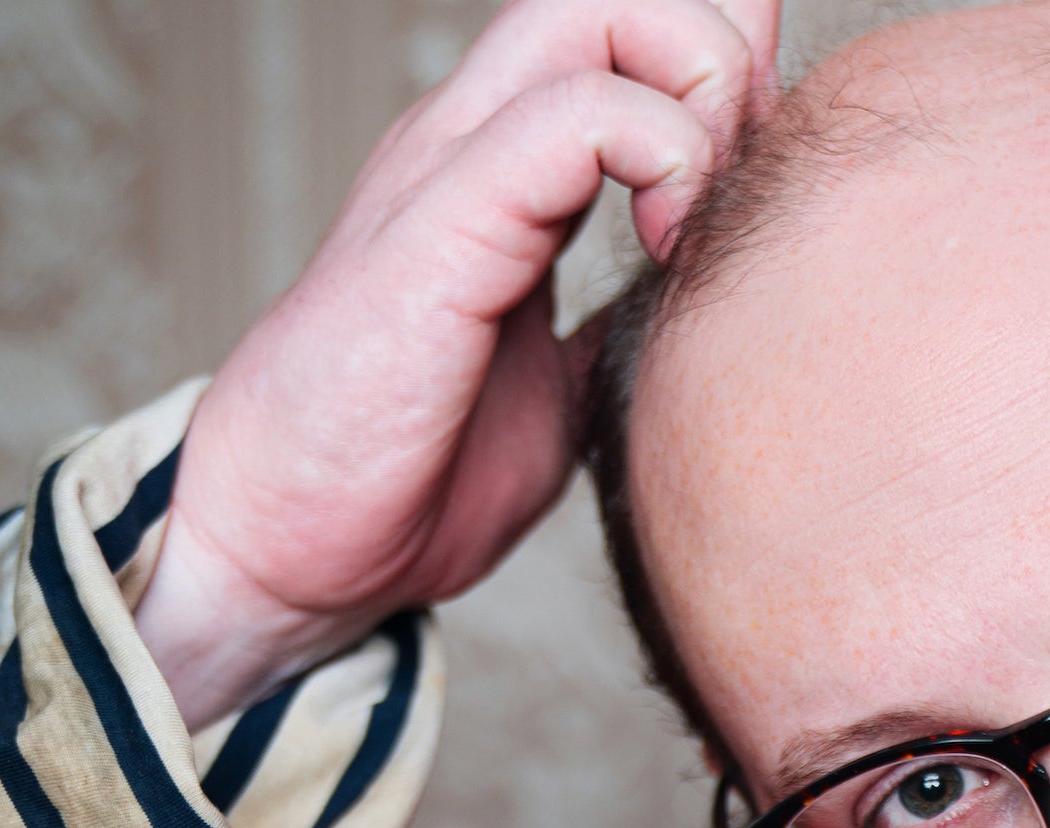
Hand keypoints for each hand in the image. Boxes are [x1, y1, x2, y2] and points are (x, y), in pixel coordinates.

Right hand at [135, 0, 777, 730]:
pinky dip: (656, 156)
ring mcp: (451, 169)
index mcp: (510, 160)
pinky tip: (663, 252)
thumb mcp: (573, 368)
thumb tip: (719, 278)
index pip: (629, 24)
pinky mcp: (440, 229)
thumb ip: (634, 301)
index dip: (728, 61)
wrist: (289, 552)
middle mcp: (476, 135)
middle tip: (736, 187)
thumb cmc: (416, 471)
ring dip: (694, 95)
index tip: (760, 176)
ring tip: (692, 221)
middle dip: (721, 58)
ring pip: (598, 11)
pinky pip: (572, 118)